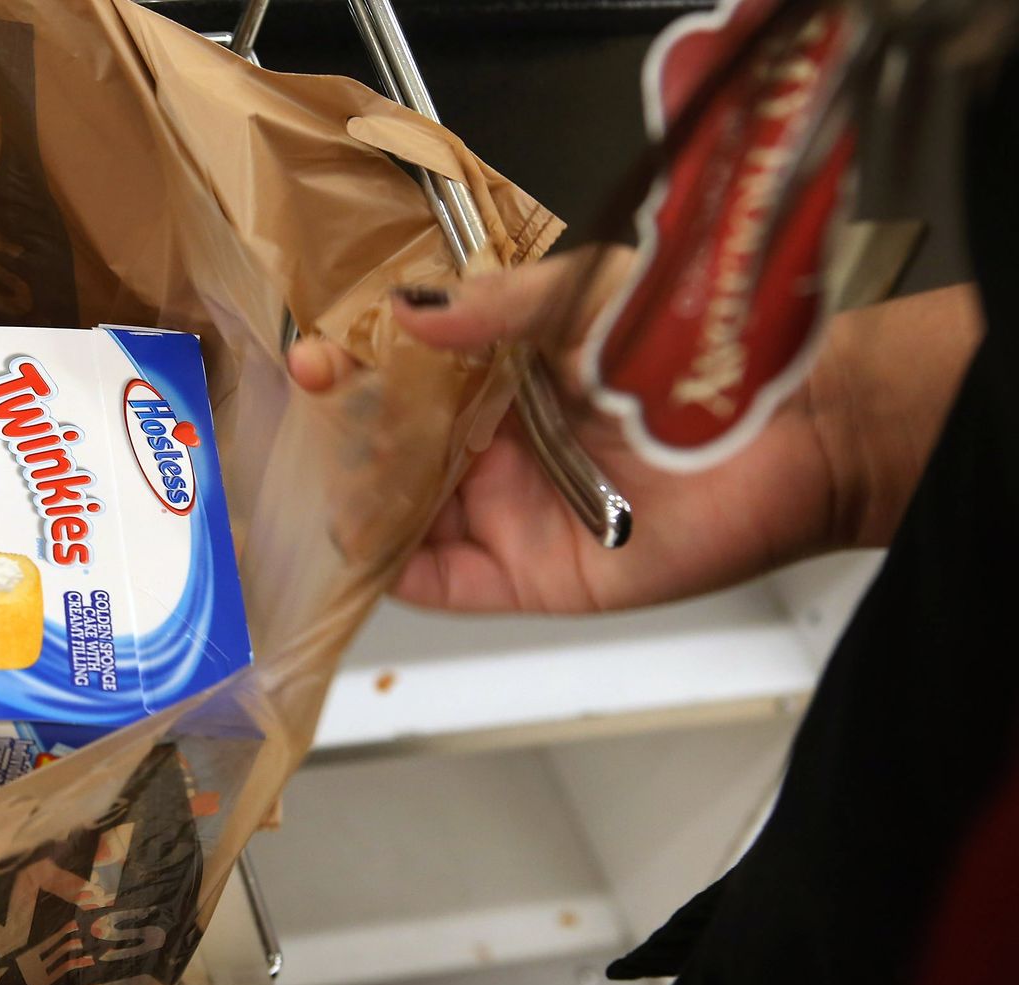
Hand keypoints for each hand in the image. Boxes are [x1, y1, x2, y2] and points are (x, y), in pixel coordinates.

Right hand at [288, 248, 979, 612]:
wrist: (791, 427)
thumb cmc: (694, 350)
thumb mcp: (579, 300)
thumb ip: (492, 308)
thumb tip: (407, 309)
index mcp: (496, 382)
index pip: (396, 383)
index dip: (348, 374)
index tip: (313, 358)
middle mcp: (492, 451)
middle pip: (385, 457)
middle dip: (332, 442)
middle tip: (292, 425)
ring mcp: (506, 516)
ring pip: (399, 521)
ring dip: (345, 507)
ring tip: (295, 487)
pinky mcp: (528, 576)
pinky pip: (438, 583)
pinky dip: (385, 574)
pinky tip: (344, 551)